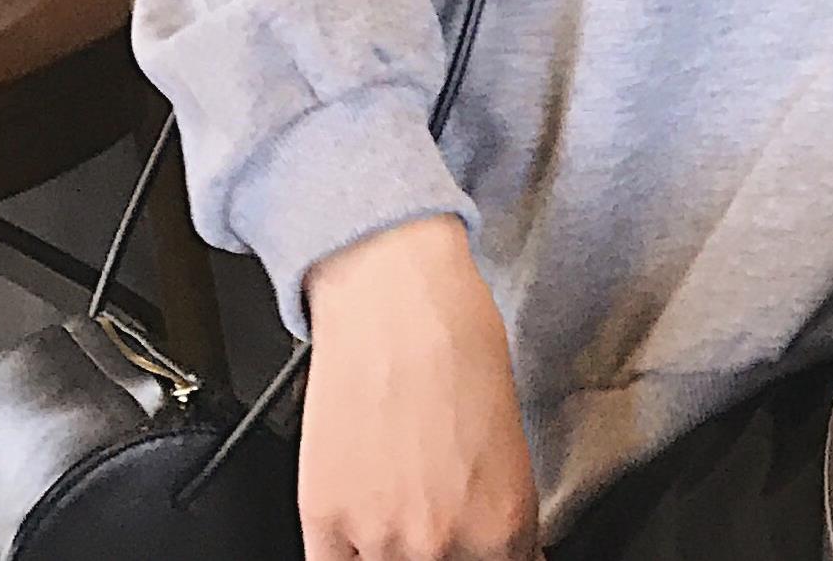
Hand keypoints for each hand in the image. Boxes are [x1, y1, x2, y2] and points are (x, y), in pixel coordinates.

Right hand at [300, 215, 540, 560]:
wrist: (395, 298)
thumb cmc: (458, 338)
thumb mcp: (509, 427)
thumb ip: (498, 498)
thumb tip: (496, 530)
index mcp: (505, 518)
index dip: (503, 555)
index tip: (496, 548)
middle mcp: (444, 541)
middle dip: (452, 546)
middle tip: (442, 510)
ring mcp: (380, 539)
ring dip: (398, 549)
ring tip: (401, 506)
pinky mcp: (323, 522)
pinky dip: (348, 556)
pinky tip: (361, 531)